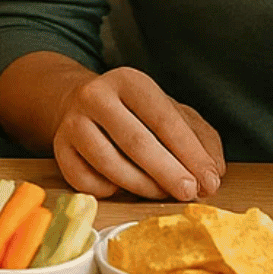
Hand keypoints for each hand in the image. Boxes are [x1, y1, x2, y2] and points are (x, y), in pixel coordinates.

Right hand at [51, 66, 222, 200]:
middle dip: (168, 172)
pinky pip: (85, 181)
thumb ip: (200, 139)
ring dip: (142, 186)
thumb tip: (213, 174)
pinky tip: (122, 185)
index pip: (163, 119)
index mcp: (129, 81)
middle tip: (189, 193)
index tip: (209, 180)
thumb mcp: (174, 113)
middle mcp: (96, 96)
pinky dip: (108, 190)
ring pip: (109, 164)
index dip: (189, 153)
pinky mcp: (59, 149)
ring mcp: (73, 123)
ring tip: (161, 192)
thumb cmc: (137, 113)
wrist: (82, 105)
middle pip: (135, 141)